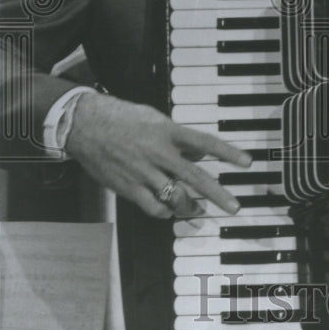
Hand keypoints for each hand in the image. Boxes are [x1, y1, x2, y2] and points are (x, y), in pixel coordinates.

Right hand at [65, 92, 248, 218]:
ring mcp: (143, 172)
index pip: (205, 143)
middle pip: (195, 177)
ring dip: (191, 207)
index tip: (246, 163)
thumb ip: (178, 137)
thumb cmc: (119, 117)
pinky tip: (169, 210)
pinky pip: (153, 207)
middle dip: (218, 194)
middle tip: (234, 207)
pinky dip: (165, 212)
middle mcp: (158, 152)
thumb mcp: (154, 119)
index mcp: (167, 131)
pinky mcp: (128, 187)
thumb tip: (199, 152)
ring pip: (175, 197)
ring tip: (199, 210)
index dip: (228, 153)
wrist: (82, 124)